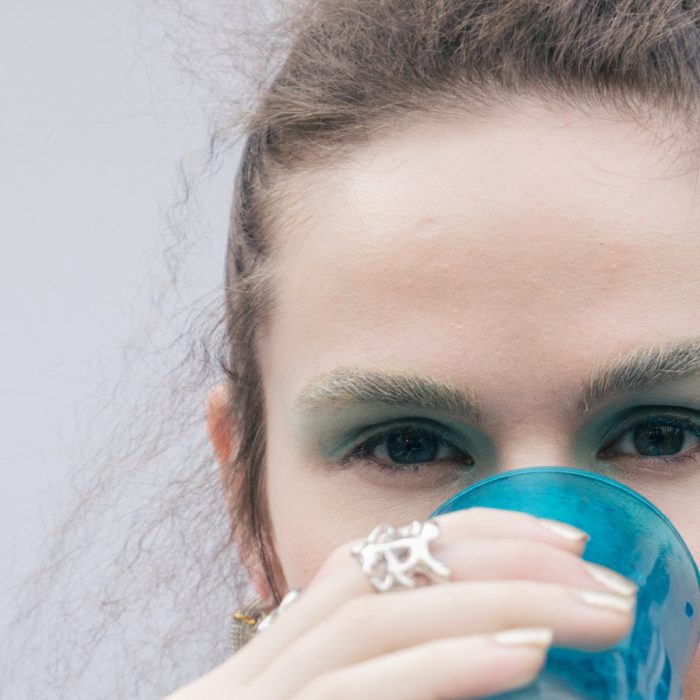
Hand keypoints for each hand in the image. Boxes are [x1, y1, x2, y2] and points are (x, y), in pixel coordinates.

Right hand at [166, 508, 635, 698]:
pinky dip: (442, 663)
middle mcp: (257, 672)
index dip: (465, 536)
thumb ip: (375, 678)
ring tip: (587, 606)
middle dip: (497, 556)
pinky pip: (356, 688)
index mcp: (275, 668)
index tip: (553, 542)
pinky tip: (518, 656)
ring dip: (493, 600)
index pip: (372, 561)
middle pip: (379, 572)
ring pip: (374, 616)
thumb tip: (482, 654)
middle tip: (595, 568)